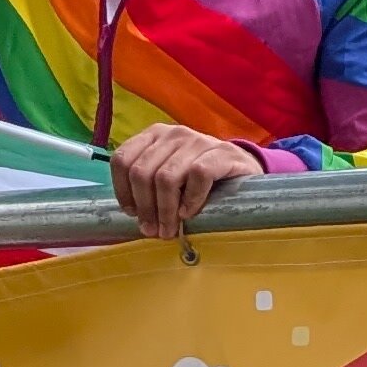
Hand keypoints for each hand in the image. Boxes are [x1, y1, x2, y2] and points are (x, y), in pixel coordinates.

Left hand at [111, 122, 259, 239]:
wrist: (244, 169)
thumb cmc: (200, 178)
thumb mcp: (171, 176)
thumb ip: (149, 185)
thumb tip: (133, 216)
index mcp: (154, 136)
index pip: (122, 159)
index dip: (123, 190)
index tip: (132, 213)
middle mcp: (173, 134)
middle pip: (141, 172)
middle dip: (145, 207)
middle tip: (153, 231)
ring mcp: (197, 141)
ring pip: (166, 177)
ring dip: (165, 210)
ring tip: (170, 229)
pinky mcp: (221, 153)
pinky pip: (198, 176)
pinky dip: (190, 199)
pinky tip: (189, 213)